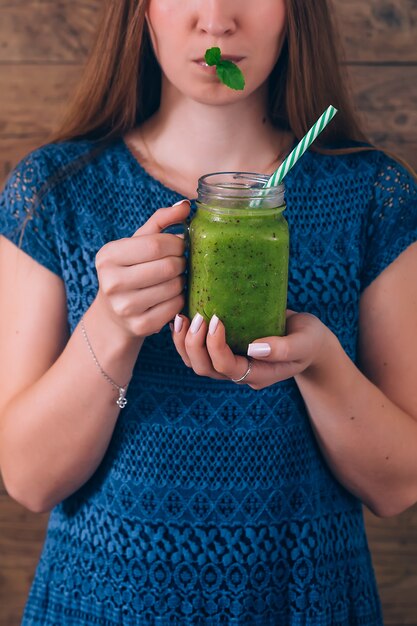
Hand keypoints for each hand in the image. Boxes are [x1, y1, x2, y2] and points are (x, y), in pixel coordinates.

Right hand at [94, 200, 189, 338]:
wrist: (114, 314)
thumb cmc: (130, 271)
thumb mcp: (136, 244)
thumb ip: (160, 222)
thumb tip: (186, 206)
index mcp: (108, 256)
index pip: (154, 244)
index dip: (176, 243)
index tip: (181, 245)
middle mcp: (112, 282)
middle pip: (166, 267)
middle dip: (181, 262)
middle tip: (182, 262)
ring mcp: (124, 307)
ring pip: (173, 287)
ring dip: (182, 281)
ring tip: (177, 278)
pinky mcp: (139, 326)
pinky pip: (174, 307)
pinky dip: (180, 299)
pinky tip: (173, 295)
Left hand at [171, 310, 331, 389]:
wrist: (308, 340)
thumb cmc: (309, 339)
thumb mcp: (305, 342)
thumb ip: (284, 348)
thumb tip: (253, 348)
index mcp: (258, 374)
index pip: (227, 367)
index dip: (215, 346)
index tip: (216, 319)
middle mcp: (239, 372)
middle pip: (205, 368)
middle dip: (194, 344)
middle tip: (197, 315)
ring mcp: (230, 363)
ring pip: (196, 362)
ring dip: (183, 342)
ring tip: (181, 317)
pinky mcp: (225, 349)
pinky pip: (197, 350)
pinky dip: (184, 337)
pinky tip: (180, 317)